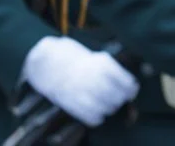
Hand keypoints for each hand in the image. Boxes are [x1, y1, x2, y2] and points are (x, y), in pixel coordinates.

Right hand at [23, 36, 138, 126]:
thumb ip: (108, 69)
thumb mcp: (91, 55)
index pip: (127, 83)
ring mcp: (83, 92)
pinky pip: (94, 119)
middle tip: (115, 96)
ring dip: (108, 107)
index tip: (130, 89)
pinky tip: (93, 109)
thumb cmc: (69, 56)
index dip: (130, 88)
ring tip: (103, 102)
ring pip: (108, 109)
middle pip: (119, 98)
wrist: (43, 61)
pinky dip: (96, 117)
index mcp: (101, 63)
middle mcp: (94, 78)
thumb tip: (127, 85)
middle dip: (119, 98)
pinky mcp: (73, 105)